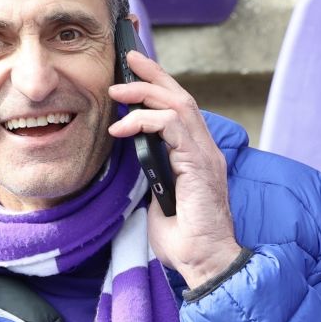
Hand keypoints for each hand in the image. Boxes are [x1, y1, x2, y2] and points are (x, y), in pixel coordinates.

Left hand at [108, 50, 241, 288]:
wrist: (204, 260)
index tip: (133, 72)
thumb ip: (151, 172)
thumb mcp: (158, 197)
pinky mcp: (199, 163)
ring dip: (144, 93)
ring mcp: (204, 154)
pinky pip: (173, 125)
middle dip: (153, 74)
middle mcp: (204, 149)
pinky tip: (122, 128)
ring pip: (178, 104)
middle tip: (127, 60)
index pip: (179, 109)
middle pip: (181, 96)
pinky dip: (145, 120)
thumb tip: (134, 157)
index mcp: (196, 154)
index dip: (158, 86)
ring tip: (116, 92)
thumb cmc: (183, 237)